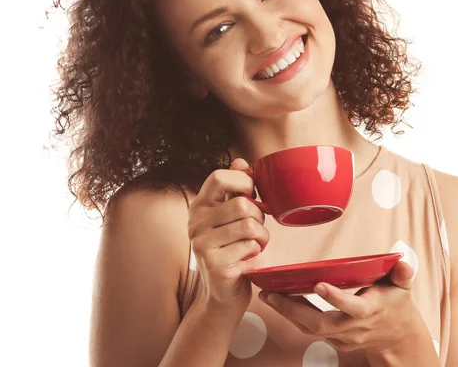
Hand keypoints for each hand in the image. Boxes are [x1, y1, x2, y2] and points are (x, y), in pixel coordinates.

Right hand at [188, 158, 269, 310]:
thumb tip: (240, 161)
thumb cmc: (232, 251)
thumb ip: (235, 190)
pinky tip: (249, 257)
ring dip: (262, 235)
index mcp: (199, 207)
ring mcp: (202, 245)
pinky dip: (257, 250)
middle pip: (241, 204)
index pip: (219, 177)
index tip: (253, 194)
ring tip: (256, 243)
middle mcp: (195, 224)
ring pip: (249, 224)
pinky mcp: (215, 264)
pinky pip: (250, 245)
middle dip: (259, 215)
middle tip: (257, 227)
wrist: (222, 295)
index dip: (243, 181)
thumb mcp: (231, 217)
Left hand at [258, 260, 432, 358]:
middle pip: (321, 324)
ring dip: (287, 313)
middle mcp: (353, 328)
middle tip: (271, 294)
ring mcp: (342, 337)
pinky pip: (309, 330)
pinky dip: (292, 316)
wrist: (396, 337)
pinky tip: (279, 301)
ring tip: (267, 295)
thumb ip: (403, 274)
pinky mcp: (333, 340)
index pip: (352, 308)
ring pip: (310, 329)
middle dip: (293, 310)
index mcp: (370, 311)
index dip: (336, 299)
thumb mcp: (402, 287)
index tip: (318, 284)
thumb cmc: (395, 304)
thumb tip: (403, 263)